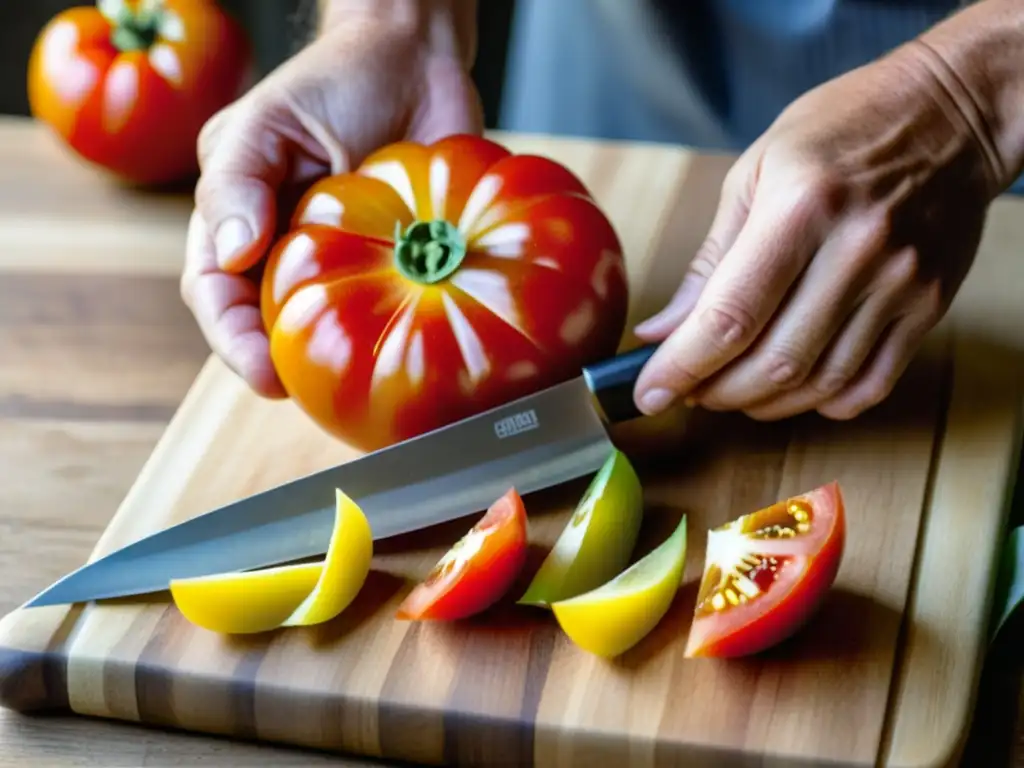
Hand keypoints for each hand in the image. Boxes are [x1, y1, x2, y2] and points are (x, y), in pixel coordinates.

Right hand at [180, 10, 482, 396]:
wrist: (416, 59)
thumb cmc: (334, 79)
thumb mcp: (267, 120)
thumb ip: (237, 181)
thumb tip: (232, 254)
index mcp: (241, 220)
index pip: (217, 294)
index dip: (233, 340)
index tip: (263, 371)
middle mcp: (288, 249)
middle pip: (267, 325)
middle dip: (279, 365)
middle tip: (305, 391)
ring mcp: (345, 261)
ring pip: (326, 327)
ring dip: (332, 359)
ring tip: (351, 387)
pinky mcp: (401, 264)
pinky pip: (394, 310)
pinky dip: (396, 332)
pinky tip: (408, 347)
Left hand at [632, 40, 1008, 420]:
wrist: (950, 112)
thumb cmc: (841, 130)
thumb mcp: (755, 173)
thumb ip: (709, 262)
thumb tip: (662, 330)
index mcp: (801, 207)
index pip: (730, 316)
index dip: (682, 367)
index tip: (651, 392)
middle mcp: (856, 250)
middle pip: (774, 362)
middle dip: (717, 392)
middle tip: (690, 389)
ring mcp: (899, 283)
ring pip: (820, 384)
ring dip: (764, 403)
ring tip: (733, 389)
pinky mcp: (928, 306)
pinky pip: (870, 384)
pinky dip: (823, 402)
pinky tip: (794, 387)